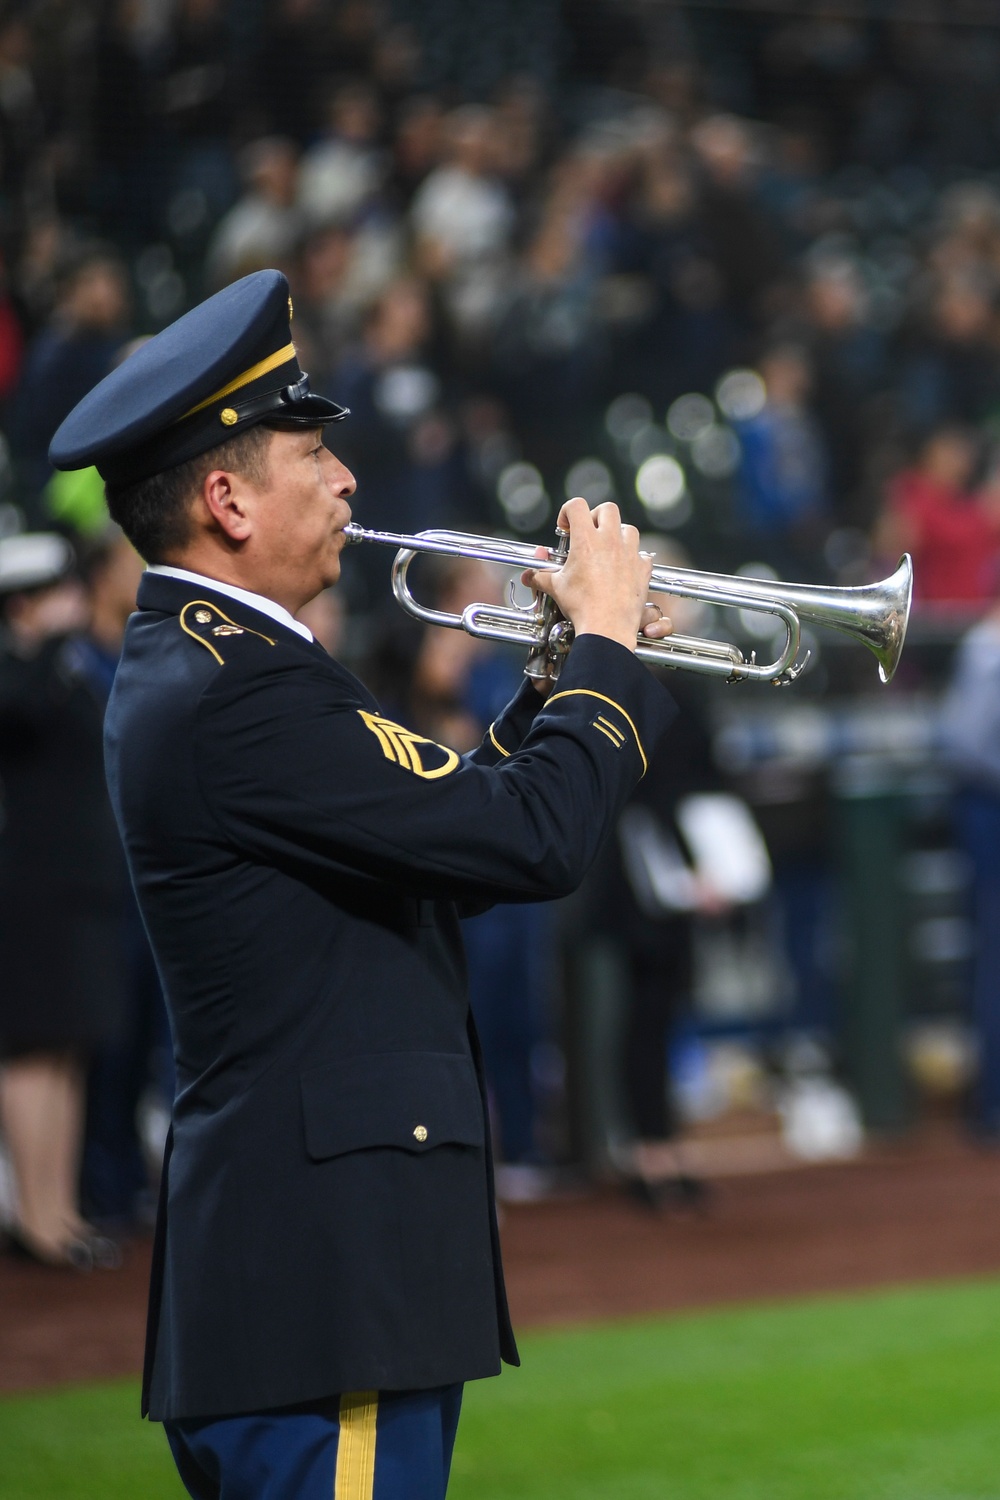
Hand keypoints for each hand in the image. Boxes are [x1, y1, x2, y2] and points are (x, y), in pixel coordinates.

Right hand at [521, 497, 668, 653]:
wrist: (607, 627)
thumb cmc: (581, 606)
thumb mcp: (556, 588)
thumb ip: (541, 577)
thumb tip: (528, 576)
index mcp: (586, 540)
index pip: (576, 506)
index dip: (567, 512)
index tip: (565, 527)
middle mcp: (610, 541)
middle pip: (608, 509)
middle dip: (596, 516)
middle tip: (589, 532)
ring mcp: (629, 553)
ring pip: (628, 529)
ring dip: (618, 534)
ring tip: (608, 549)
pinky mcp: (642, 569)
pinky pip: (642, 554)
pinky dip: (634, 557)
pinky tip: (624, 568)